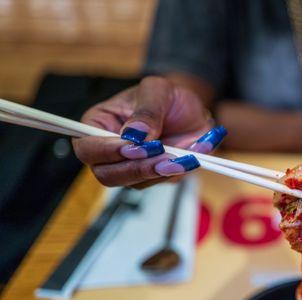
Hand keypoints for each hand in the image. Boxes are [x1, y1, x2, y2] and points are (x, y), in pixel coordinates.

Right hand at [73, 76, 224, 186]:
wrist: (190, 110)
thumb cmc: (165, 97)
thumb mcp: (157, 90)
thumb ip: (147, 110)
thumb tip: (135, 133)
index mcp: (98, 125)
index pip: (87, 148)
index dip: (106, 151)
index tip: (133, 146)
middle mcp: (110, 152)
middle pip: (107, 175)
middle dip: (135, 167)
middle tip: (161, 155)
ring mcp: (131, 167)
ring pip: (135, 183)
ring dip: (158, 172)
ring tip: (181, 157)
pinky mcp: (154, 176)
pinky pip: (160, 182)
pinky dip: (176, 171)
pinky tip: (189, 157)